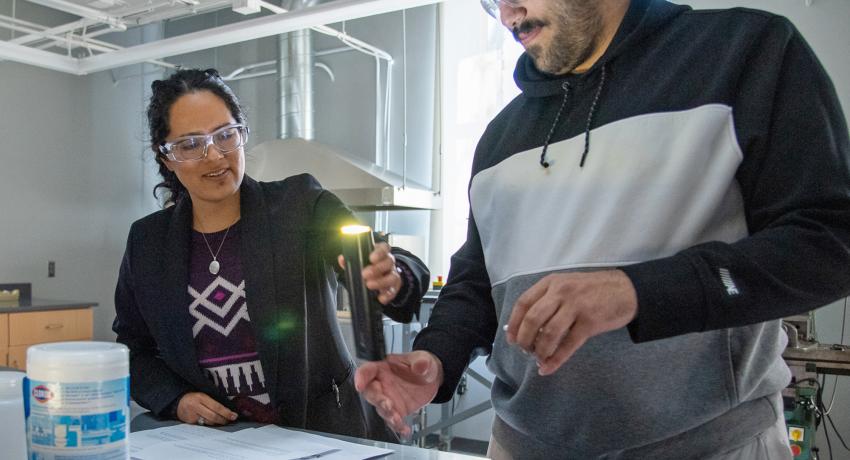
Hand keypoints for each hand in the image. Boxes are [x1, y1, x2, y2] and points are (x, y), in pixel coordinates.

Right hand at [175, 392, 237, 425]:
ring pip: (208, 422)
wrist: (178, 402)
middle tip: (230, 420)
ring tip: (223, 421)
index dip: (226, 412)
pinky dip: (209, 424)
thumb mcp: (203, 396)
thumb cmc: (194, 398)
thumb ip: (213, 402)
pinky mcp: (190, 422)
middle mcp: (196, 406)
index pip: (217, 407)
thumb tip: (228, 409)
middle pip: (213, 416)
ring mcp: (192, 415)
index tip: (234, 416)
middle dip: (223, 420)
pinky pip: (203, 425)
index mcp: (201, 397)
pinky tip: (213, 423)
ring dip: (217, 423)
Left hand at [338, 242, 402, 304]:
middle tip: (365, 274)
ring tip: (369, 285)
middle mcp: (388, 262)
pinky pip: (393, 290)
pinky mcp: (394, 286)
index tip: (371, 258)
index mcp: (381, 253)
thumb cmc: (369, 266)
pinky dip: (387, 295)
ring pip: (392, 276)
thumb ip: (351, 260)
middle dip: (377, 268)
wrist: (381, 276)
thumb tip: (342, 259)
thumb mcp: (360, 261)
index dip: (379, 253)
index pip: (384, 248)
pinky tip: (380, 297)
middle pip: (388, 262)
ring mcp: (393, 274)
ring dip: (381, 282)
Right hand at [354, 351, 442, 436]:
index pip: (367, 370)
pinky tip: (405, 429)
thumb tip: (421, 364)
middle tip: (388, 405)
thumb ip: (421, 362)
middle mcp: (382, 384)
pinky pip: (393, 421)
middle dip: (377, 400)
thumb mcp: (425, 359)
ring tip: (397, 418)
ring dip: (388, 415)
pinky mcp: (396, 411)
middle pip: (371, 392)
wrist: (431, 379)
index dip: (361, 377)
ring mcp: (388, 399)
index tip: (359, 385)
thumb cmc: (422, 365)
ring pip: (381, 409)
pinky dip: (398, 427)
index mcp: (384, 368)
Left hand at [504, 270, 637, 375]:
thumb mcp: (567, 285)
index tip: (511, 339)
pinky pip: (567, 345)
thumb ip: (548, 300)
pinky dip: (555, 360)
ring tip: (539, 358)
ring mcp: (576, 306)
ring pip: (548, 334)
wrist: (627, 290)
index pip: (523, 303)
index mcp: (551, 282)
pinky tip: (547, 368)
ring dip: (540, 351)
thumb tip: (526, 327)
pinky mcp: (590, 322)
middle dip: (525, 340)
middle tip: (526, 351)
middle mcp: (561, 292)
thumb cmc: (593, 289)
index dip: (514, 324)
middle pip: (533, 319)